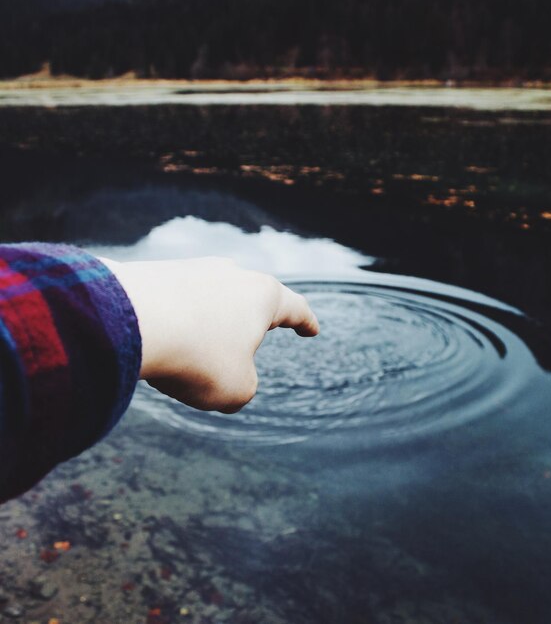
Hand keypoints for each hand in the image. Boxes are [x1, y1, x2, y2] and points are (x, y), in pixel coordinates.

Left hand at [100, 257, 318, 412]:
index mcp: (261, 295)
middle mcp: (229, 275)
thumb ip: (242, 386)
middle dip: (248, 324)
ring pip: (206, 304)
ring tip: (185, 360)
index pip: (294, 308)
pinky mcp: (154, 275)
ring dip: (202, 332)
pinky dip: (171, 328)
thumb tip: (226, 376)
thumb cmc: (196, 357)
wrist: (128, 324)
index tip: (312, 329)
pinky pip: (171, 306)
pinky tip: (156, 346)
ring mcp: (190, 271)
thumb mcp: (235, 389)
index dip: (306, 322)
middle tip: (248, 341)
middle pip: (248, 300)